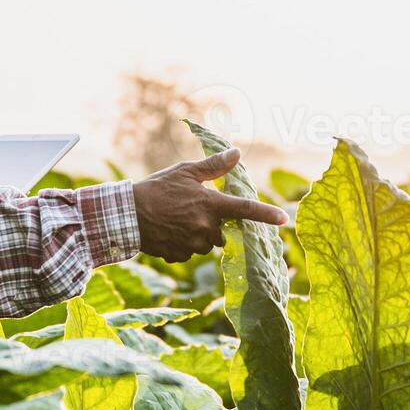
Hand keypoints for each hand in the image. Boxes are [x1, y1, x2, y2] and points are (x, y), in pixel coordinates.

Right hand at [132, 148, 287, 262]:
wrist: (126, 215)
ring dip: (199, 233)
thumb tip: (237, 153)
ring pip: (207, 242)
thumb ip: (214, 166)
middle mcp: (206, 228)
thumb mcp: (185, 172)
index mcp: (210, 205)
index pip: (245, 210)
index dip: (266, 215)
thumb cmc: (156, 189)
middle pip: (224, 230)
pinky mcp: (180, 256)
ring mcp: (193, 244)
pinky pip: (190, 251)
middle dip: (214, 222)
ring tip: (177, 218)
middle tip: (192, 209)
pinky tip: (169, 231)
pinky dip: (184, 242)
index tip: (283, 219)